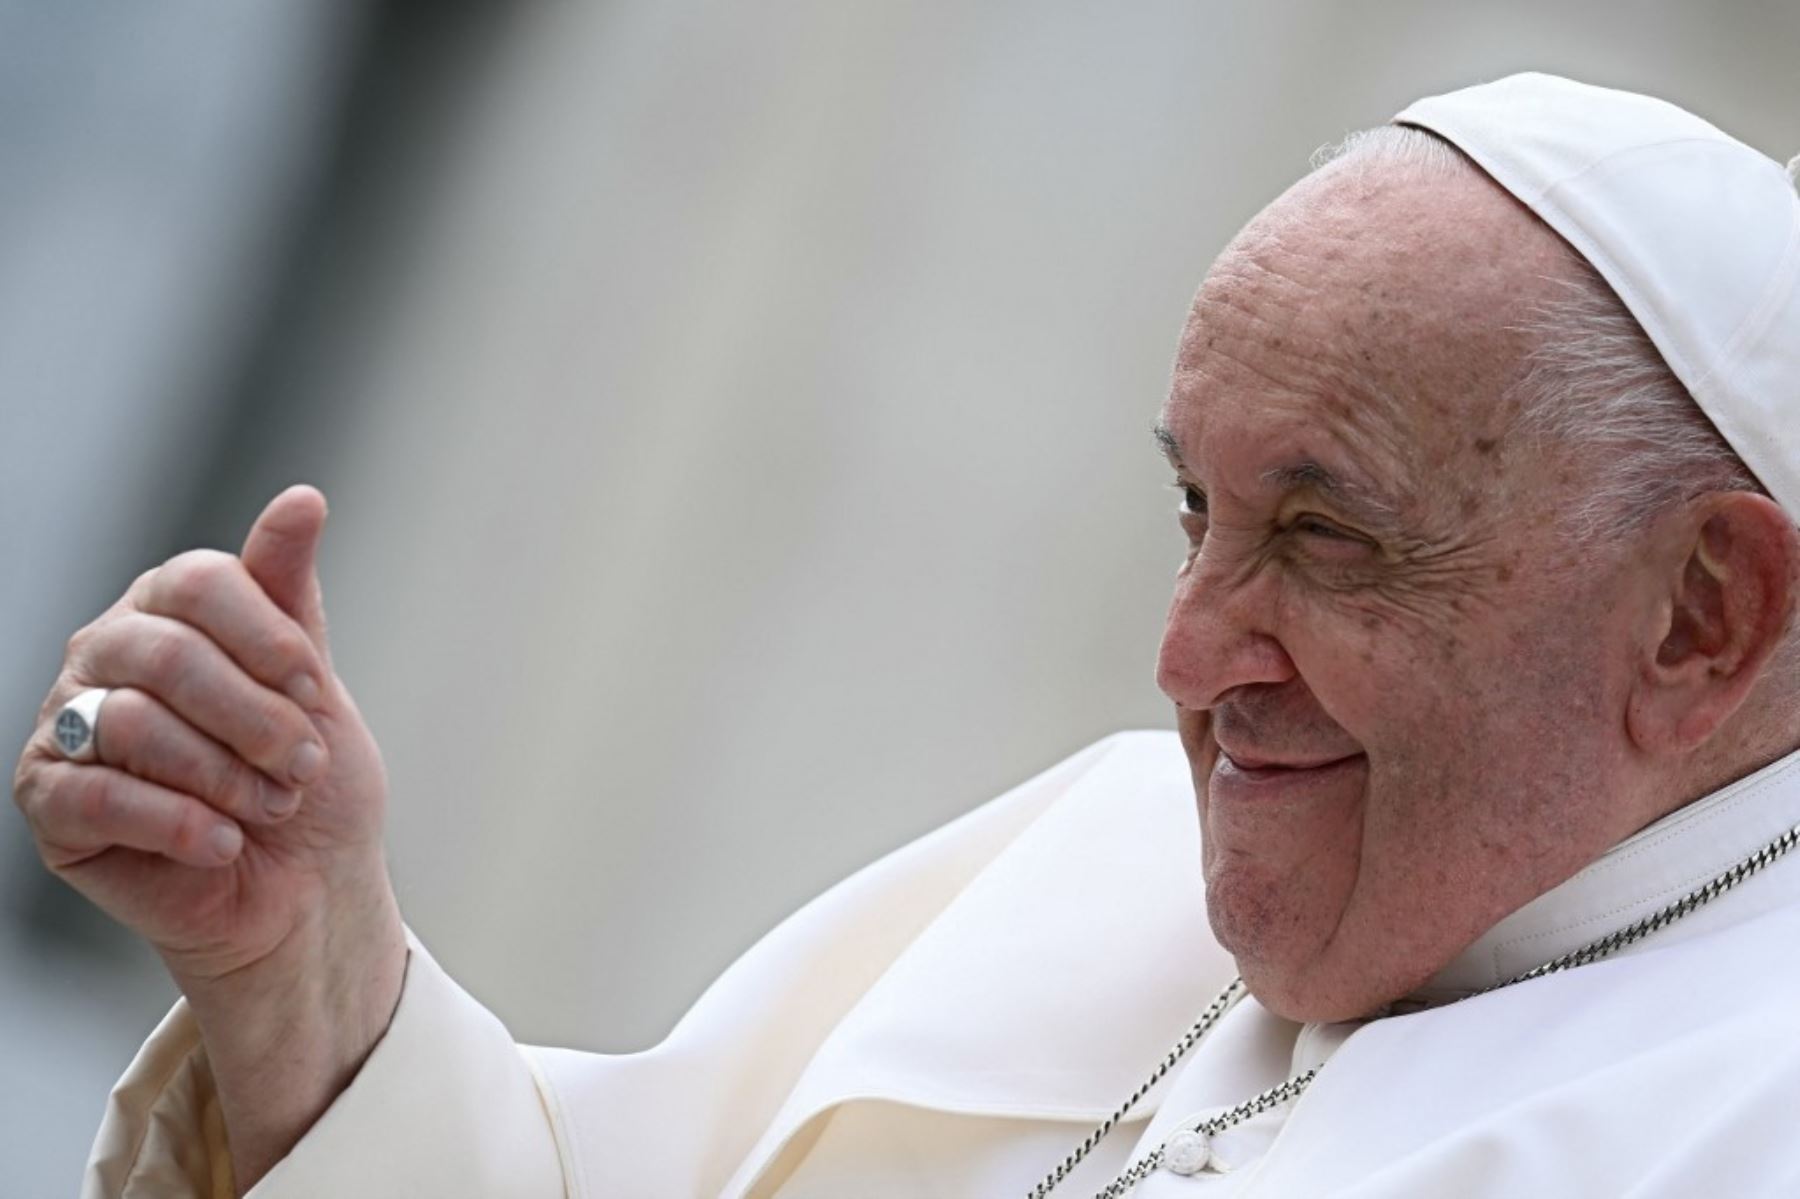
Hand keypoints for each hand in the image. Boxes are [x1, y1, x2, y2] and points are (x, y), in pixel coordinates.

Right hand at [12, 484, 405, 1188]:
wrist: (304, 890)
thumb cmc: (308, 782)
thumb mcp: (311, 682)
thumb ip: (289, 592)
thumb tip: (301, 497)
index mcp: (165, 610)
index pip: (199, 582)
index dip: (268, 637)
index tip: (315, 688)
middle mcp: (103, 655)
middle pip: (168, 654)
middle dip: (255, 718)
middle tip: (303, 765)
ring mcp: (68, 726)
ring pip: (134, 724)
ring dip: (224, 776)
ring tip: (270, 807)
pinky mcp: (49, 805)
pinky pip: (96, 797)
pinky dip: (177, 823)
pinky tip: (223, 843)